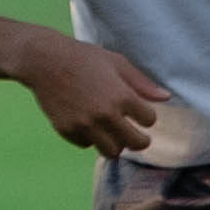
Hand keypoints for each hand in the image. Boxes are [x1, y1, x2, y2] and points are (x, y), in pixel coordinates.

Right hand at [20, 34, 169, 157]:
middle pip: (135, 143)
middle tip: (138, 137)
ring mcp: (85, 125)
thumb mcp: (116, 62)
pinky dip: (90, 138)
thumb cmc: (83, 57)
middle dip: (140, 141)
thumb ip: (141, 83)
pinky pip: (87, 145)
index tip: (140, 113)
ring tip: (114, 136)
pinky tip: (88, 125)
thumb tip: (166, 98)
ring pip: (112, 151)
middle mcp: (105, 114)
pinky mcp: (68, 131)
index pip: (149, 120)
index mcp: (121, 96)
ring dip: (116, 144)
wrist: (43, 60)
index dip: (147, 116)